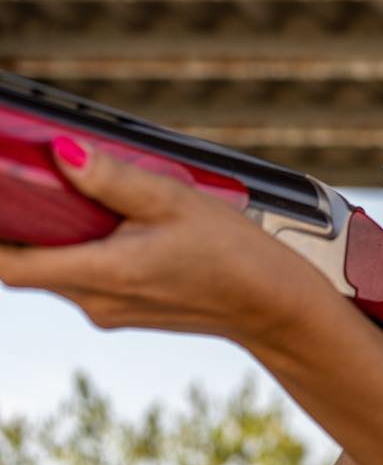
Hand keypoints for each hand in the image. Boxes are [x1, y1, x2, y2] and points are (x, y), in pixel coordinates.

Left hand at [0, 138, 331, 344]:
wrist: (274, 306)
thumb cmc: (236, 255)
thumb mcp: (176, 201)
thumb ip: (113, 178)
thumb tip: (62, 153)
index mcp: (105, 273)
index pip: (9, 264)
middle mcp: (98, 301)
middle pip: (29, 264)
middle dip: (23, 224)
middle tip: (31, 181)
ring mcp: (111, 311)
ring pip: (57, 271)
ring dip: (58, 237)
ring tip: (82, 198)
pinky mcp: (126, 311)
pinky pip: (85, 278)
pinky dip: (84, 251)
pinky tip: (115, 226)